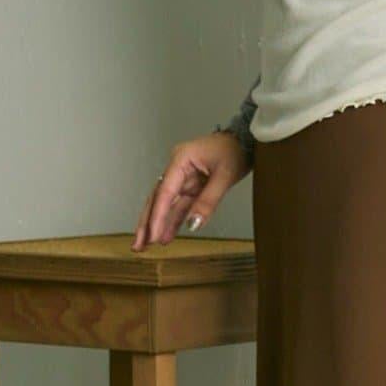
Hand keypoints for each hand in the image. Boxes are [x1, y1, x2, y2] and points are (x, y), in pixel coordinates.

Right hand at [132, 132, 249, 250]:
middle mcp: (177, 168)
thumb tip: (193, 225)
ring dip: (158, 224)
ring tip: (148, 244)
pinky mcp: (191, 185)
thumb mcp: (224, 176)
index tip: (153, 235)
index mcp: (181, 159)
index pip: (165, 192)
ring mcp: (183, 177)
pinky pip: (179, 205)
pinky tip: (167, 235)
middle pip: (157, 198)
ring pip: (166, 204)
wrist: (246, 141)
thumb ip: (208, 201)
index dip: (157, 216)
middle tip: (138, 244)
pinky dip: (173, 220)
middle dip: (147, 222)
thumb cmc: (235, 151)